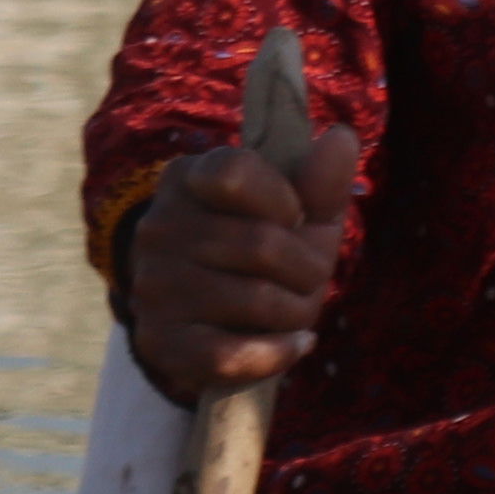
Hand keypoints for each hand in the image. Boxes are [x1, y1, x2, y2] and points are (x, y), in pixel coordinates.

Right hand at [121, 105, 361, 405]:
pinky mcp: (158, 342)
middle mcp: (158, 228)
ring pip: (253, 300)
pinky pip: (228, 355)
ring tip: (295, 311)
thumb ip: (321, 180)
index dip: (284, 200)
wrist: (220, 314)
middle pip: (260, 244)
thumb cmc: (268, 249)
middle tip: (310, 278)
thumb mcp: (300, 211)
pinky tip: (293, 345)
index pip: (235, 173)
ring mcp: (153, 287)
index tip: (294, 217)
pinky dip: (276, 354)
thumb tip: (341, 138)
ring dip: (296, 312)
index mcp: (187, 178)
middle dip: (307, 268)